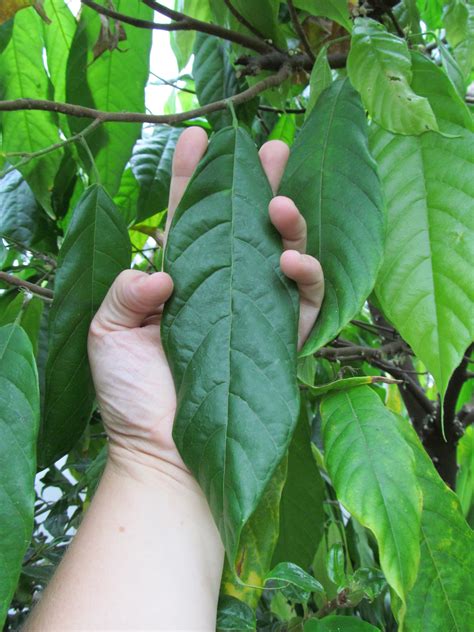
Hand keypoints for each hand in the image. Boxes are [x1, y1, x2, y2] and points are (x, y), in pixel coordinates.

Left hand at [88, 127, 323, 474]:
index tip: (197, 135)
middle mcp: (223, 286)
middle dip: (257, 182)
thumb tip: (165, 272)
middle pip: (245, 223)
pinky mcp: (285, 336)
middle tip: (269, 149)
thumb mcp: (108, 333)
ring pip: (283, 249)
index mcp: (181, 278)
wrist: (163, 451)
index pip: (188, 216)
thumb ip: (124, 290)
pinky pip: (308, 296)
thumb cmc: (132, 395)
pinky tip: (289, 256)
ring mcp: (257, 308)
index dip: (192, 176)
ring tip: (277, 203)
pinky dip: (306, 271)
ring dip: (287, 218)